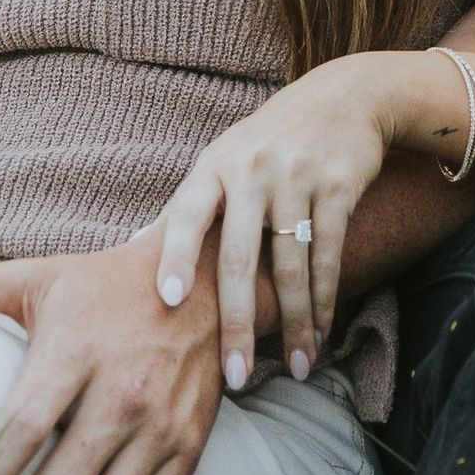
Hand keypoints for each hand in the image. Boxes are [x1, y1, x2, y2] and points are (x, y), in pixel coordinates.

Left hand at [155, 52, 425, 389]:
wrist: (342, 99)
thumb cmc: (266, 142)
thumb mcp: (221, 160)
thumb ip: (187, 207)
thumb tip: (132, 252)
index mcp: (213, 166)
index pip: (185, 215)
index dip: (173, 256)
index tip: (167, 300)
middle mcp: (251, 170)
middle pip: (240, 257)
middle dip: (238, 323)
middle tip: (234, 376)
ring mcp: (297, 177)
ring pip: (292, 266)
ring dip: (296, 323)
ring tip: (297, 367)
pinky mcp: (338, 186)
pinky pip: (329, 255)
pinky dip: (325, 299)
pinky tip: (322, 332)